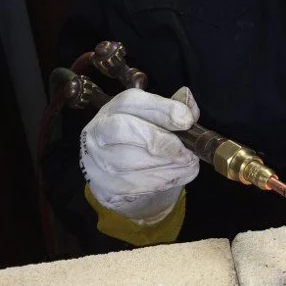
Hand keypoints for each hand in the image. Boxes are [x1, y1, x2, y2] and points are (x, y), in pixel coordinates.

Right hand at [80, 87, 199, 222]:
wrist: (124, 179)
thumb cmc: (144, 142)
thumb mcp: (159, 121)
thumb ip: (175, 108)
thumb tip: (186, 97)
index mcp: (113, 109)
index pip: (131, 102)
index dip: (161, 109)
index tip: (187, 121)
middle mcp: (98, 132)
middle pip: (123, 129)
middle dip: (160, 140)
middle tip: (187, 151)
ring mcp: (96, 161)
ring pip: (130, 162)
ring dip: (168, 166)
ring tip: (189, 164)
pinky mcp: (103, 187)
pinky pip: (135, 186)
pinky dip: (163, 182)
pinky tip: (178, 176)